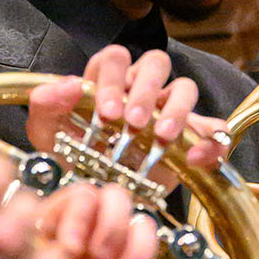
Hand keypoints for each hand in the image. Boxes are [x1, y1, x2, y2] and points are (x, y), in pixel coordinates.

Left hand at [27, 45, 231, 184]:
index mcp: (108, 80)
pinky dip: (210, 140)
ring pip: (185, 87)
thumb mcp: (47, 135)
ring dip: (176, 108)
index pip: (115, 58)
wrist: (98, 200)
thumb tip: (70, 85)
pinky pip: (213, 129)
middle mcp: (141, 89)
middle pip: (155, 62)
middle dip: (144, 89)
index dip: (111, 79)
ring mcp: (169, 112)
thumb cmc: (73, 158)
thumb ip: (46, 105)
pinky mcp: (190, 138)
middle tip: (132, 121)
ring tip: (162, 136)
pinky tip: (195, 157)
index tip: (105, 112)